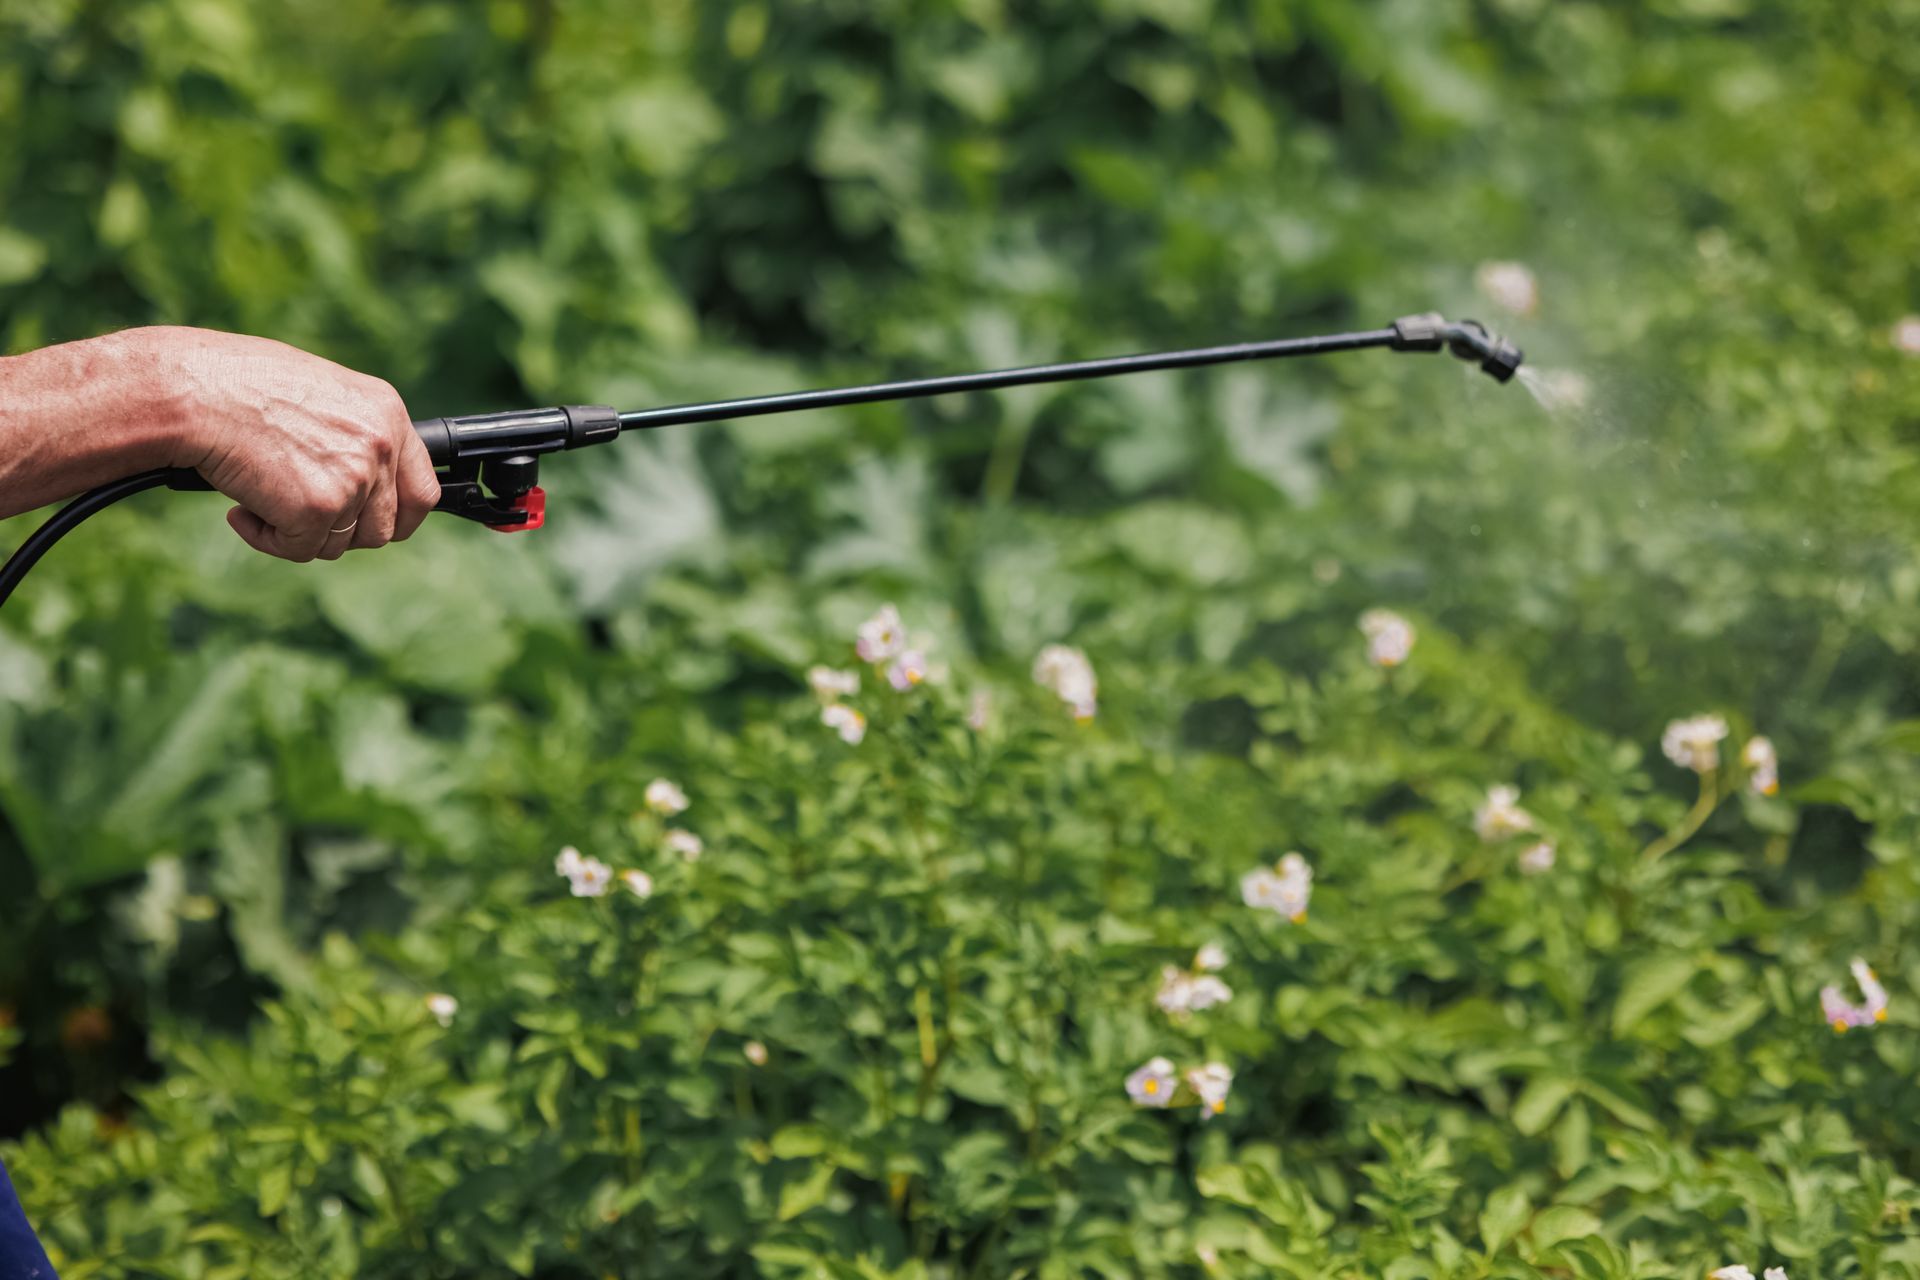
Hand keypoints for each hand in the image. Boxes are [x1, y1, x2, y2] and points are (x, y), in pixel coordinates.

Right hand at [152, 328, 440, 561]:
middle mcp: (380, 446)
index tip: (371, 525)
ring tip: (260, 496)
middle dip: (340, 532)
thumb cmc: (238, 385)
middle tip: (295, 512)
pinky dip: (267, 539)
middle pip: (381, 530)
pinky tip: (242, 508)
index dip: (399, 519)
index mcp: (387, 414)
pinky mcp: (317, 509)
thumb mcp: (319, 396)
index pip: (422, 492)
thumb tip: (363, 484)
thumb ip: (352, 437)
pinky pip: (299, 549)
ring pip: (339, 544)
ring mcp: (353, 480)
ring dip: (299, 533)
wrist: (193, 389)